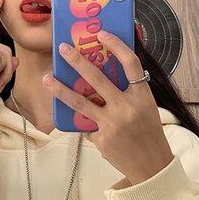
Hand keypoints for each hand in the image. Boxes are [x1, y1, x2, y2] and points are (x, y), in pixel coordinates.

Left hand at [42, 30, 173, 185]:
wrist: (151, 166)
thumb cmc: (148, 133)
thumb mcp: (145, 108)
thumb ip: (127, 93)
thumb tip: (100, 75)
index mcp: (141, 96)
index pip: (130, 63)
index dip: (116, 46)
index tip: (101, 33)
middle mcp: (126, 108)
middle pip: (97, 78)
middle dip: (77, 62)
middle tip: (63, 49)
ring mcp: (111, 124)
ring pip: (80, 102)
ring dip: (61, 89)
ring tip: (47, 78)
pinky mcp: (101, 139)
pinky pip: (86, 124)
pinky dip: (82, 121)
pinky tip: (78, 120)